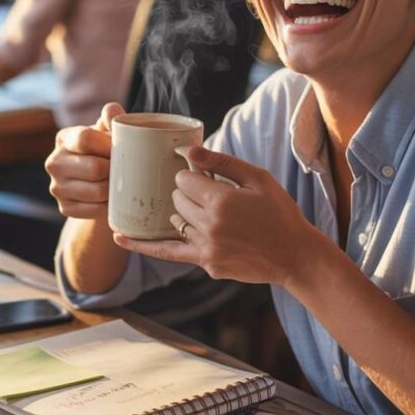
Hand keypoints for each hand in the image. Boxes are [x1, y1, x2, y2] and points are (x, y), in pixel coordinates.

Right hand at [44, 103, 124, 219]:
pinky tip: (114, 198)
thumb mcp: (108, 131)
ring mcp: (57, 187)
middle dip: (115, 169)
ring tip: (122, 183)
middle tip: (127, 169)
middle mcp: (54, 162)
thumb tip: (112, 111)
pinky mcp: (64, 207)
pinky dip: (110, 206)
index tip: (122, 149)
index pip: (85, 139)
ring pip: (97, 191)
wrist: (98, 181)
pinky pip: (95, 210)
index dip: (109, 146)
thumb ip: (112, 118)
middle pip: (94, 168)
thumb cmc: (105, 150)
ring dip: (115, 189)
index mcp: (64, 138)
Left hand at [113, 146, 324, 286]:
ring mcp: (206, 248)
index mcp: (222, 201)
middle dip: (186, 193)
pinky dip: (142, 245)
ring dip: (182, 212)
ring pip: (175, 220)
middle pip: (177, 199)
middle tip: (207, 193)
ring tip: (201, 210)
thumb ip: (223, 162)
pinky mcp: (206, 264)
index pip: (184, 181)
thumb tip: (189, 150)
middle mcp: (210, 226)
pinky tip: (119, 237)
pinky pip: (167, 252)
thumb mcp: (258, 179)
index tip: (201, 176)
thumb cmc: (280, 213)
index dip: (191, 176)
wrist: (294, 255)